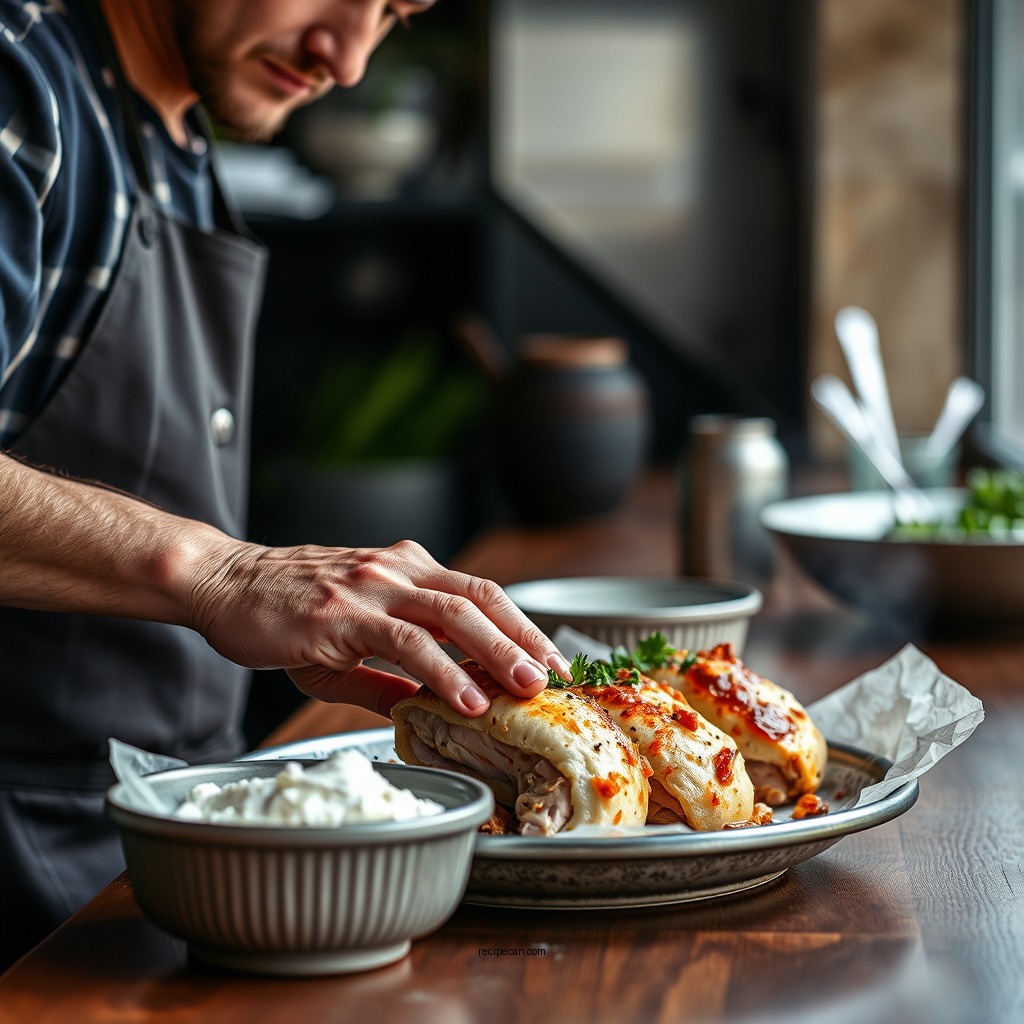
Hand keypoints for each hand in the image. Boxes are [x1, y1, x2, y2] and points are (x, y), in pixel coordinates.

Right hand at [187, 538, 571, 717]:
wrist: (225, 584)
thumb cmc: (286, 611)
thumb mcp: (349, 644)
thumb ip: (389, 677)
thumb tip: (428, 711)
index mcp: (407, 570)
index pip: (479, 594)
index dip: (521, 627)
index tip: (550, 661)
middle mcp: (398, 570)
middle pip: (480, 598)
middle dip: (525, 638)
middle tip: (556, 676)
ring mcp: (372, 587)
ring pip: (452, 614)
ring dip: (496, 652)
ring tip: (527, 688)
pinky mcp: (343, 613)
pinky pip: (405, 640)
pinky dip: (442, 668)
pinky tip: (464, 697)